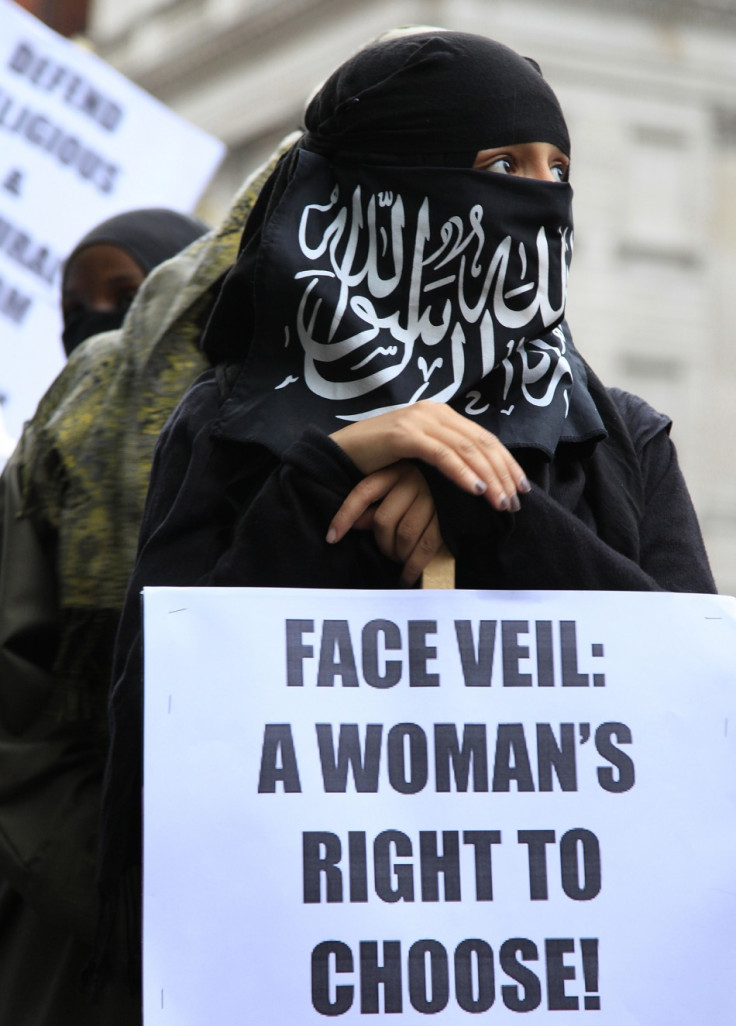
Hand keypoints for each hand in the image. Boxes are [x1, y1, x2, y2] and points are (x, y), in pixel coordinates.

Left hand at [327, 461, 441, 585]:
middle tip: (387, 551)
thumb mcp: (400, 489)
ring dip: (397, 554)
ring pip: (404, 534)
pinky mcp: (448, 517)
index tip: (332, 537)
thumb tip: (356, 524)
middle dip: (382, 543)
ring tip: (399, 558)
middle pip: (384, 520)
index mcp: (396, 470)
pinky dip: (412, 566)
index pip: (363, 493)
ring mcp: (433, 497)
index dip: (344, 517)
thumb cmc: (431, 491)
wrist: (472, 486)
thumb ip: (377, 504)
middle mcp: (414, 479)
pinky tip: (407, 576)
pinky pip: (424, 547)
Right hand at [330, 400, 529, 511]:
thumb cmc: (379, 460)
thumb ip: (445, 455)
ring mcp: (419, 420)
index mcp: (441, 414)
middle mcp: (434, 411)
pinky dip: (463, 473)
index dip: (506, 463)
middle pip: (481, 443)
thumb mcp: (419, 454)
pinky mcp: (405, 434)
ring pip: (467, 449)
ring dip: (488, 478)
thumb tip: (480, 477)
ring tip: (501, 502)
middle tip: (516, 501)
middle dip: (503, 473)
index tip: (521, 487)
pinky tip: (477, 490)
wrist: (339, 454)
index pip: (484, 438)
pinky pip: (443, 455)